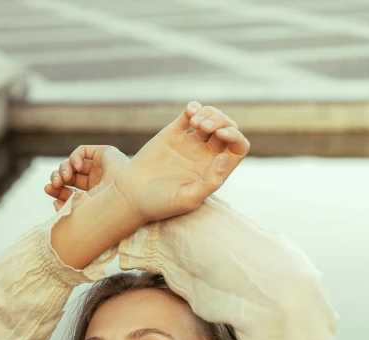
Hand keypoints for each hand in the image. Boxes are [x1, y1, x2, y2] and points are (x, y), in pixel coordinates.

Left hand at [44, 145, 128, 210]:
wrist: (127, 198)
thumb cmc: (107, 209)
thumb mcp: (83, 210)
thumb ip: (67, 207)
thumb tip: (53, 203)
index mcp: (93, 197)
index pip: (70, 191)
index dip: (57, 190)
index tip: (48, 190)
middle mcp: (97, 181)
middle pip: (69, 176)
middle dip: (57, 178)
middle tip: (54, 184)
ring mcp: (101, 167)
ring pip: (73, 163)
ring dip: (63, 169)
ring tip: (64, 177)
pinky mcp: (104, 153)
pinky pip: (81, 151)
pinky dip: (74, 157)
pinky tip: (77, 166)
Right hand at [113, 101, 249, 223]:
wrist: (131, 196)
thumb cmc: (160, 203)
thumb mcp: (188, 199)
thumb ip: (210, 182)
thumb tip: (224, 157)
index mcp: (214, 171)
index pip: (237, 148)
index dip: (236, 136)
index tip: (222, 134)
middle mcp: (205, 155)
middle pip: (227, 128)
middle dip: (221, 120)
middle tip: (203, 128)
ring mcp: (190, 143)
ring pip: (211, 117)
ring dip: (209, 113)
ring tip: (195, 123)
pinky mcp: (173, 133)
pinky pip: (190, 113)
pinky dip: (194, 107)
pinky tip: (190, 113)